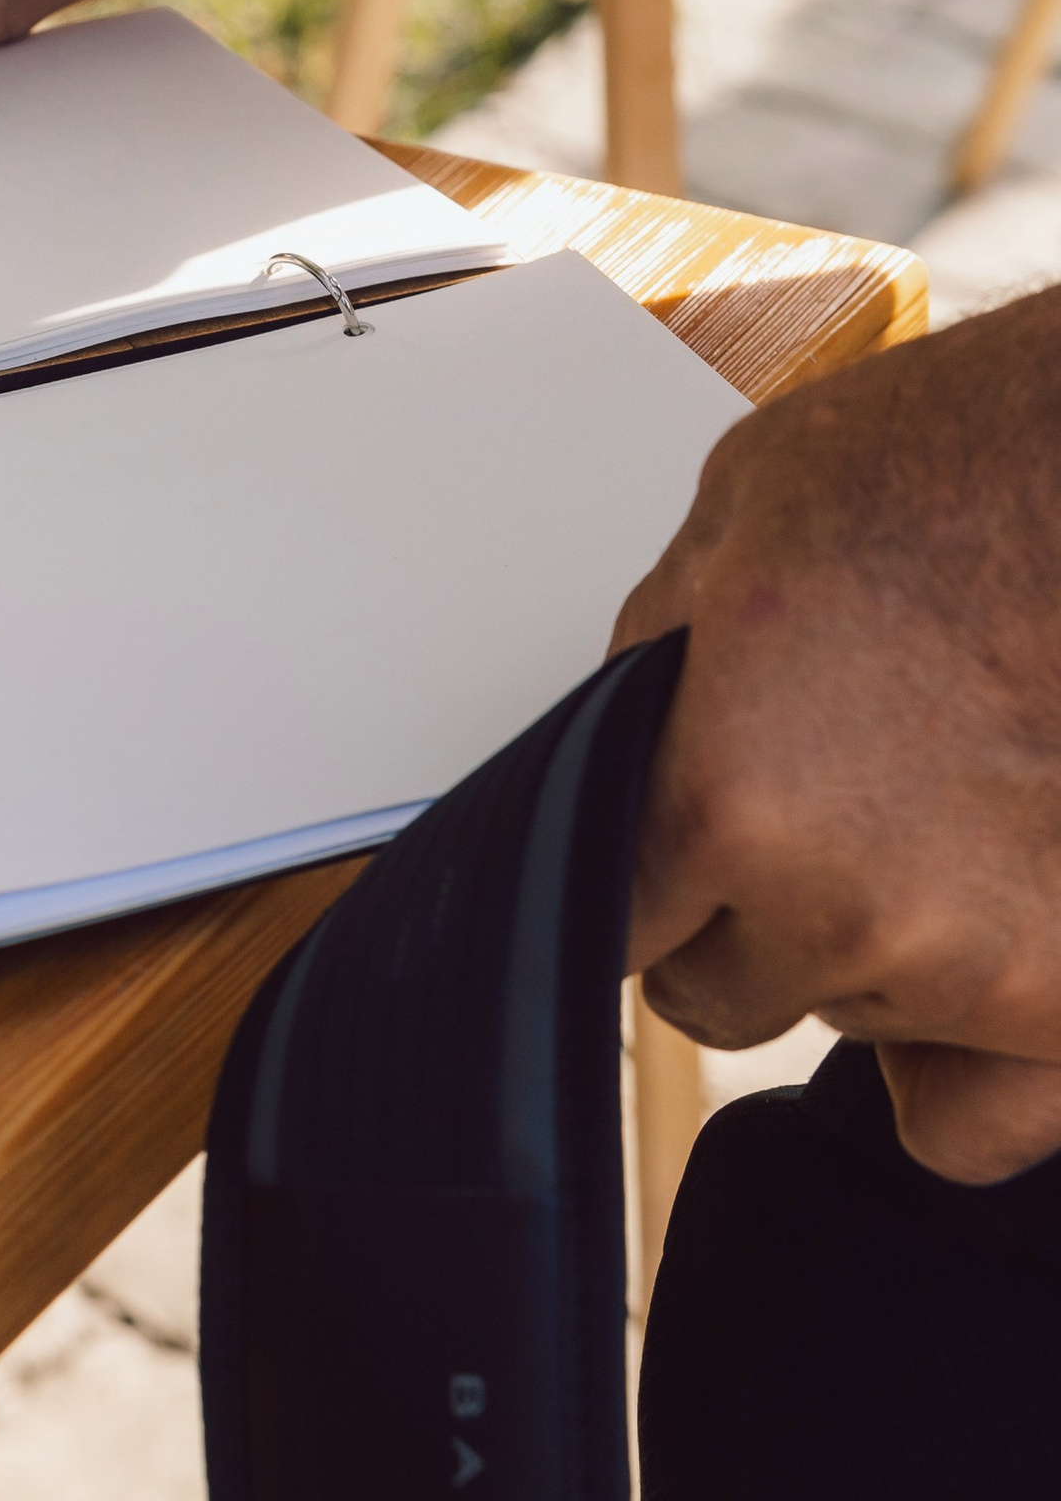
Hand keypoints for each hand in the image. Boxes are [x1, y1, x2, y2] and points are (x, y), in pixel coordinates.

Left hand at [611, 289, 1060, 1181]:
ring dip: (868, 947)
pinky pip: (967, 1126)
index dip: (630, 877)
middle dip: (741, 909)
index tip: (655, 857)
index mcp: (730, 797)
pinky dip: (961, 1062)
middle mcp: (849, 915)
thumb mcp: (739, 508)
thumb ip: (656, 650)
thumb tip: (624, 732)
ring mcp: (983, 976)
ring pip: (850, 1022)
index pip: (611, 924)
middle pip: (720, 991)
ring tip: (937, 802)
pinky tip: (976, 959)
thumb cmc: (959, 467)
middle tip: (818, 793)